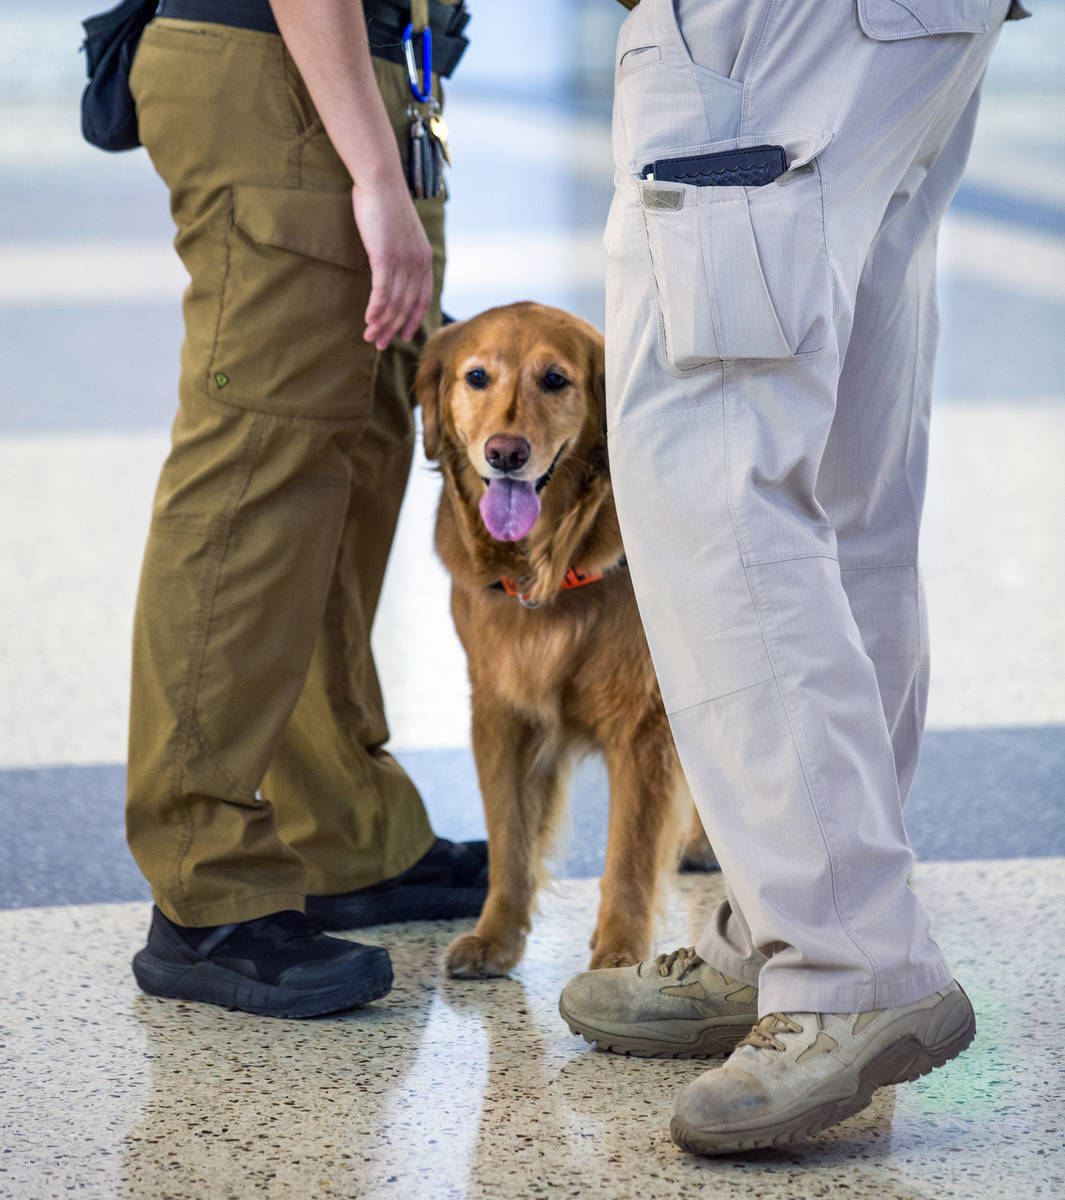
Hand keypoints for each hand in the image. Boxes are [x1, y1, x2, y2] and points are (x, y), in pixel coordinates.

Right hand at [352, 178, 432, 350]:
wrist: (381, 181)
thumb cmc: (386, 205)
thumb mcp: (402, 234)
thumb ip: (403, 254)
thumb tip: (393, 270)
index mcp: (425, 259)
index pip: (423, 299)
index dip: (413, 320)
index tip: (403, 336)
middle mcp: (418, 264)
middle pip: (407, 306)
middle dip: (393, 328)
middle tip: (380, 343)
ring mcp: (403, 261)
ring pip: (394, 302)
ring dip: (381, 323)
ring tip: (370, 337)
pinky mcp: (386, 257)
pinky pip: (382, 291)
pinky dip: (376, 309)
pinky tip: (368, 320)